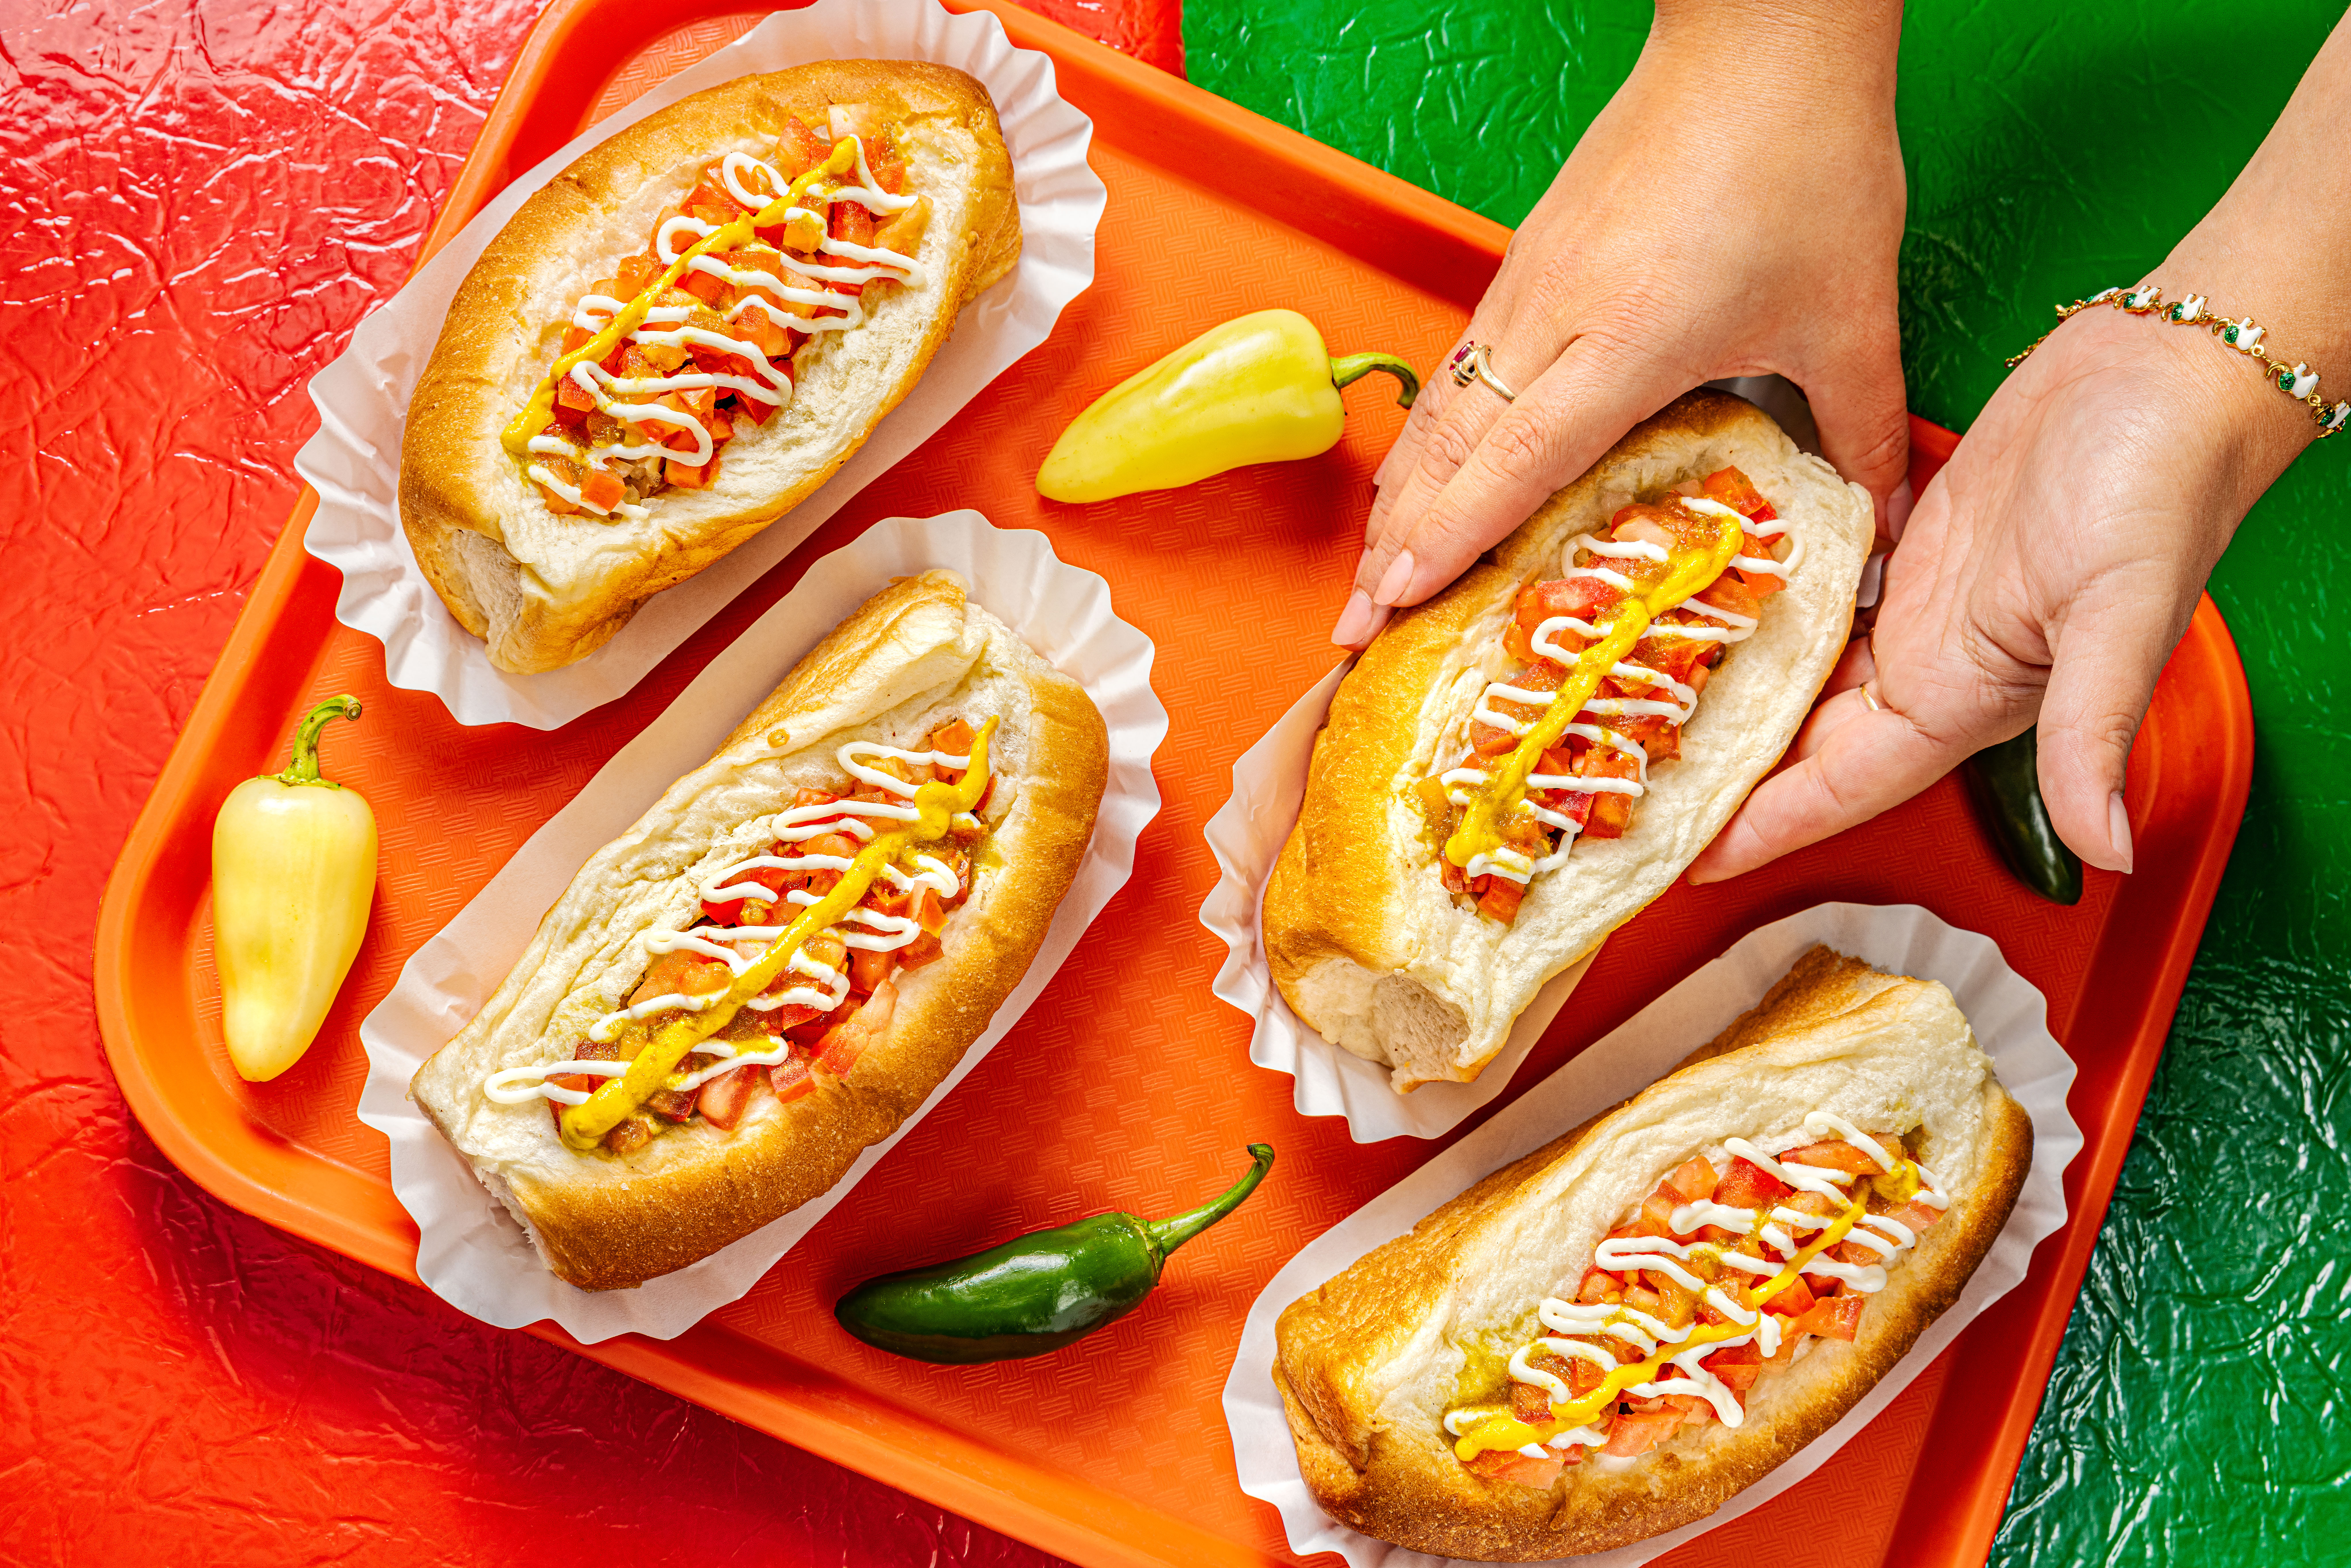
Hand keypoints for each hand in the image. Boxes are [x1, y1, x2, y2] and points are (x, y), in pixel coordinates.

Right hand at [1331, 0, 1910, 648]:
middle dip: (1392, 546)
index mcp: (1623, 342)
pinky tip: (1419, 473)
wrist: (1762, 41)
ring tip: (1371, 568)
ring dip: (1396, 497)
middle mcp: (1554, 318)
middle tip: (1356, 623)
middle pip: (1446, 452)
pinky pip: (1460, 368)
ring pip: (1438, 412)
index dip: (1449, 543)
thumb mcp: (1851, 313)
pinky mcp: (1530, 260)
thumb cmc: (1803, 164)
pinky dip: (1427, 437)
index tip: (1396, 604)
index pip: (1511, 466)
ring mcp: (1530, 286)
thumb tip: (1886, 529)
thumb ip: (1862, 429)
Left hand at [1690, 6, 2350, 882]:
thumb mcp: (2125, 618)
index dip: (1762, 830)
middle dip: (1722, 779)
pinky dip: (1758, 615)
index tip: (1684, 861)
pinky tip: (1699, 612)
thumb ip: (2094, 735)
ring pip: (1798, 676)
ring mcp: (1911, 605)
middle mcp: (1926, 666)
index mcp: (1961, 699)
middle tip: (1625, 791)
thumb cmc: (2162, 486)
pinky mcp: (1898, 543)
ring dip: (1728, 698)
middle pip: (1798, 746)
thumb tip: (2108, 844)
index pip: (1838, 790)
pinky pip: (1812, 600)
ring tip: (1634, 712)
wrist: (2170, 374)